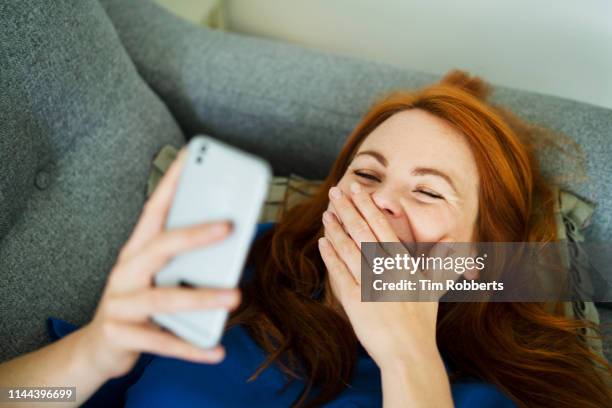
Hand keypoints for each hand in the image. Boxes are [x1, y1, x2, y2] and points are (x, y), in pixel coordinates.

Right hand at [79, 147, 240, 379]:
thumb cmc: (138, 302)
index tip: (189, 157)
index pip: (153, 210)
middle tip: (229, 226)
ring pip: (163, 298)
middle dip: (194, 235)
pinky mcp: (121, 336)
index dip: (170, 183)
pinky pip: (161, 343)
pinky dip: (191, 347)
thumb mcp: (156, 276)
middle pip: (159, 247)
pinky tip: (217, 349)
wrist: (99, 348)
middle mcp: (124, 272)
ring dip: (201, 297)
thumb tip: (232, 243)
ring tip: (235, 297)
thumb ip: (184, 260)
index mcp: (136, 251)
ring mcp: (119, 304)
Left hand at [318, 183, 444, 367]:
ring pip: (348, 249)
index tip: (357, 190)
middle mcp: (386, 269)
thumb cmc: (422, 322)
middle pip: (362, 231)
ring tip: (326, 213)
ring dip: (335, 229)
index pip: (382, 227)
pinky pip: (339, 273)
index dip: (367, 206)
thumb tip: (453, 241)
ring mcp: (369, 284)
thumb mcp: (435, 288)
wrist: (409, 353)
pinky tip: (323, 242)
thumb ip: (442, 261)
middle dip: (347, 209)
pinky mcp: (354, 301)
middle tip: (335, 191)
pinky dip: (330, 256)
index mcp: (403, 263)